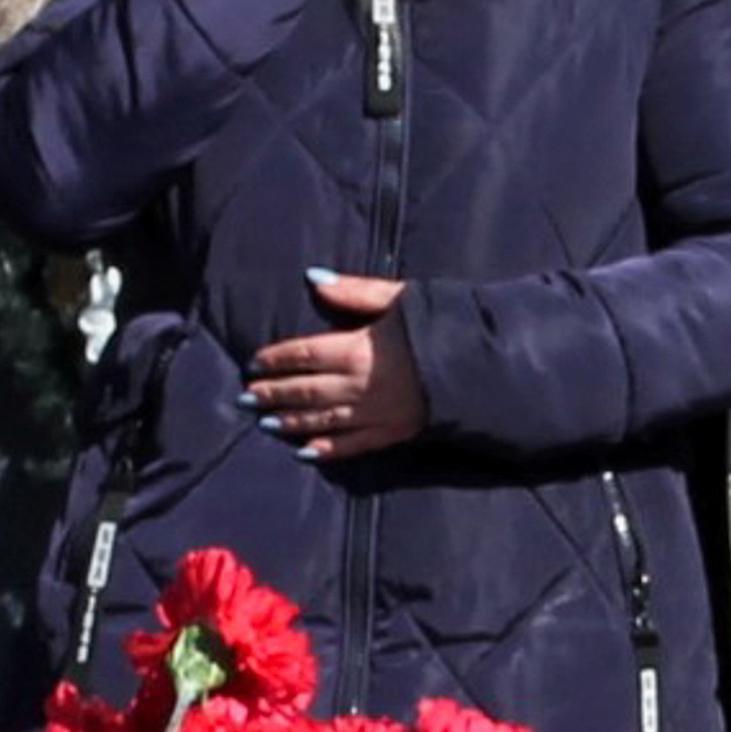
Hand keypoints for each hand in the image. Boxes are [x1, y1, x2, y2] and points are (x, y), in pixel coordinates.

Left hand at [250, 269, 424, 461]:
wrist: (483, 364)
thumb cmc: (441, 325)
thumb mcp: (400, 297)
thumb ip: (354, 290)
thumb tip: (313, 279)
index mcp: (358, 347)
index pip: (304, 354)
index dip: (276, 359)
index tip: (255, 363)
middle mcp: (359, 384)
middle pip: (306, 390)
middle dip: (274, 393)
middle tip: (247, 397)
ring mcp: (375, 413)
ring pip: (323, 420)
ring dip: (291, 422)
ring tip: (265, 423)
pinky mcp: (393, 433)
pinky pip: (353, 445)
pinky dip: (328, 449)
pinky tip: (306, 453)